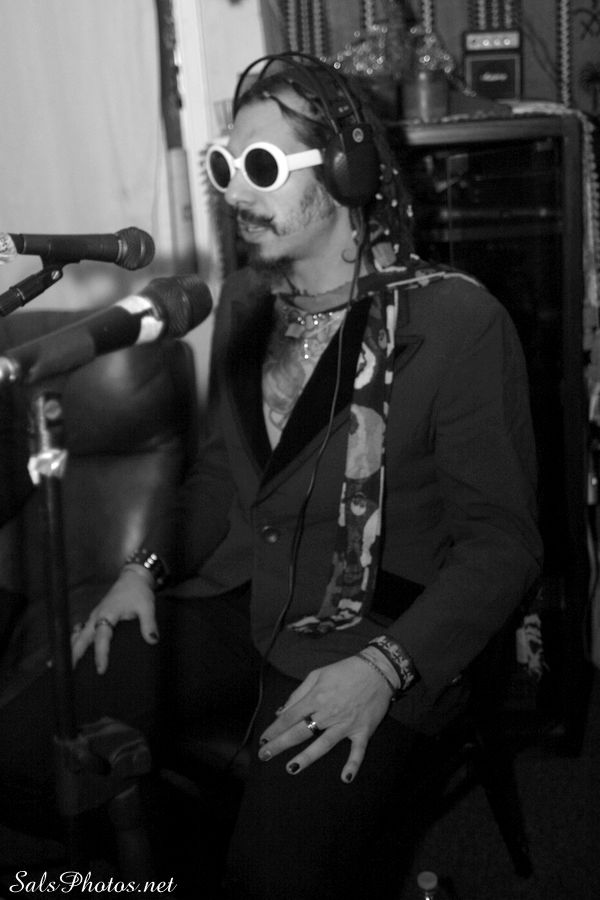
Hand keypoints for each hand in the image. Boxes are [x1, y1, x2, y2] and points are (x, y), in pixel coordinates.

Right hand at [71, 566, 157, 673]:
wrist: (132, 578)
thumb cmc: (138, 592)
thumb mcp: (147, 606)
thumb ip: (149, 623)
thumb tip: (153, 641)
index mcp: (107, 614)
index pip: (102, 638)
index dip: (101, 654)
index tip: (101, 669)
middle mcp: (96, 616)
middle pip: (81, 639)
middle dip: (74, 655)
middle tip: (68, 672)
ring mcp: (93, 617)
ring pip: (78, 636)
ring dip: (71, 649)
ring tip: (64, 666)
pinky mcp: (95, 618)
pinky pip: (82, 632)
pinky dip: (76, 642)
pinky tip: (73, 654)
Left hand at [258, 655, 393, 782]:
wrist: (377, 670)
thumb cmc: (345, 671)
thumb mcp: (318, 674)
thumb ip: (299, 693)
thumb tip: (281, 711)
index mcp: (316, 697)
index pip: (290, 716)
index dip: (275, 728)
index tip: (263, 739)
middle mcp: (329, 712)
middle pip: (300, 731)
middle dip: (280, 744)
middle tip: (264, 755)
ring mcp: (346, 724)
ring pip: (323, 744)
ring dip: (307, 758)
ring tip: (290, 769)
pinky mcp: (363, 731)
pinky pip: (358, 750)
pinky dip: (353, 764)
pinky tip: (345, 778)